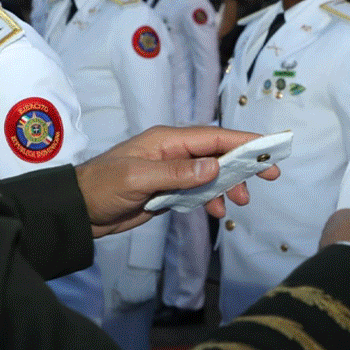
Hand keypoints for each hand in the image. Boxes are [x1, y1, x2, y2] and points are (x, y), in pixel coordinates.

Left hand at [74, 125, 279, 238]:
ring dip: (229, 186)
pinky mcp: (170, 191)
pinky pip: (200, 191)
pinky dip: (212, 200)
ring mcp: (173, 172)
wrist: (79, 211)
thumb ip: (177, 173)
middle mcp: (175, 152)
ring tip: (241, 202)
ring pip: (213, 174)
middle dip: (245, 164)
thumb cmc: (102, 187)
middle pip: (219, 153)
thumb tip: (213, 167)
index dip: (244, 141)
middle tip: (270, 176)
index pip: (214, 137)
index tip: (269, 147)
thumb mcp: (137, 179)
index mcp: (168, 140)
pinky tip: (217, 211)